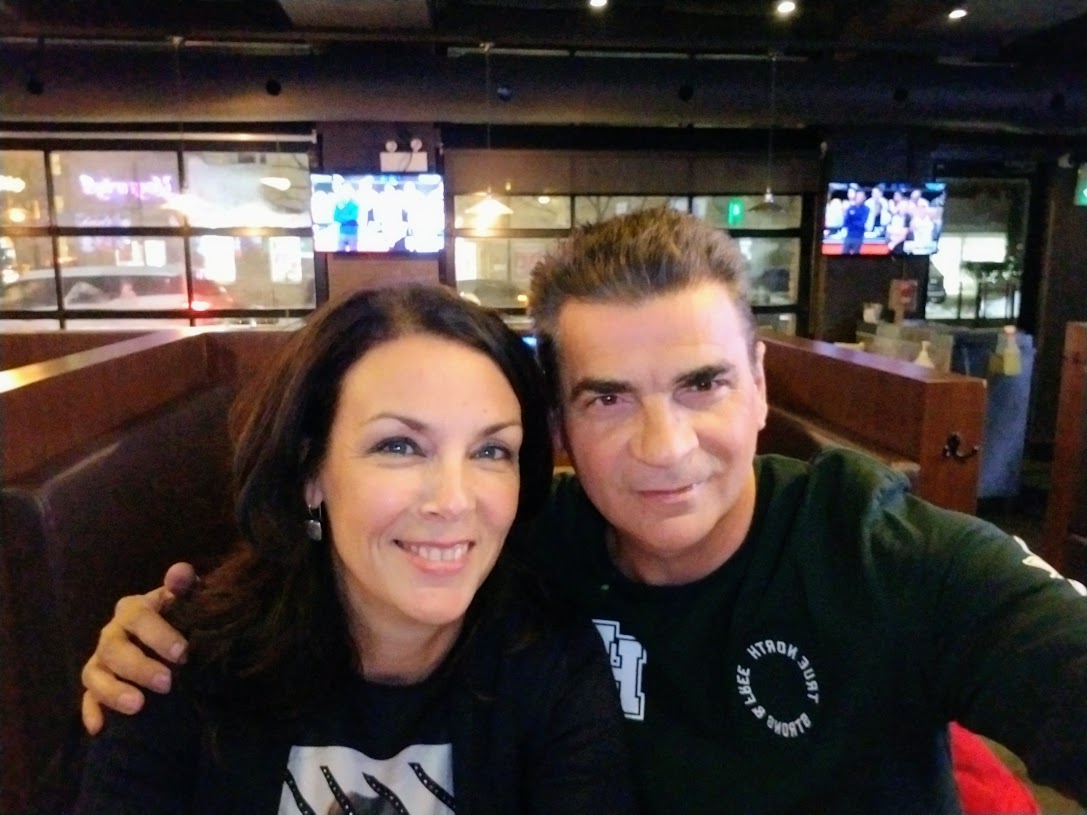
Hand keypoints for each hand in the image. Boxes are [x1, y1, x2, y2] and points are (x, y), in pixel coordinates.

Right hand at [80, 562, 198, 734]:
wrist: (171, 640)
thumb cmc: (179, 618)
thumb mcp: (186, 600)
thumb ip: (184, 586)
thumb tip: (180, 571)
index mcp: (134, 609)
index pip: (138, 617)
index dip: (158, 634)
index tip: (183, 653)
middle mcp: (112, 634)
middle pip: (114, 648)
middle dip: (139, 667)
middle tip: (167, 683)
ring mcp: (100, 660)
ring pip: (94, 675)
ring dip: (113, 691)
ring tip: (138, 706)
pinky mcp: (95, 686)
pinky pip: (86, 699)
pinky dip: (91, 712)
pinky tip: (100, 728)